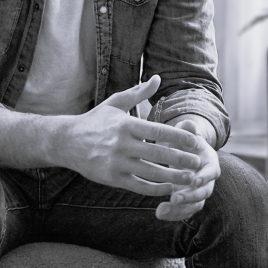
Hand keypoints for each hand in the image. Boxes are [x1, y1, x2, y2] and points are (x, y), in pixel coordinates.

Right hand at [57, 76, 202, 197]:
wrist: (68, 142)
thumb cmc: (96, 120)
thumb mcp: (115, 103)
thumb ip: (138, 93)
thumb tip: (158, 78)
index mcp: (126, 125)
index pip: (157, 131)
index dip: (178, 137)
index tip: (196, 141)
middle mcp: (121, 144)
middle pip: (157, 153)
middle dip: (180, 159)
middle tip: (199, 162)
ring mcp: (116, 163)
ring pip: (150, 173)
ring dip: (172, 177)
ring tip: (191, 179)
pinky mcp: (112, 178)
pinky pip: (138, 186)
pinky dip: (156, 189)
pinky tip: (170, 188)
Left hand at [155, 118, 220, 221]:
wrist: (185, 153)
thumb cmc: (186, 141)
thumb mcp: (186, 133)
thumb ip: (188, 129)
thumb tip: (188, 123)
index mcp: (210, 163)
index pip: (212, 172)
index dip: (204, 177)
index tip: (194, 180)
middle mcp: (207, 180)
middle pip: (204, 192)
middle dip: (190, 196)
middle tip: (174, 198)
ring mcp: (198, 192)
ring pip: (195, 205)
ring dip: (180, 209)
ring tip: (161, 210)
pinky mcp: (189, 201)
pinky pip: (185, 211)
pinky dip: (174, 214)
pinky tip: (160, 213)